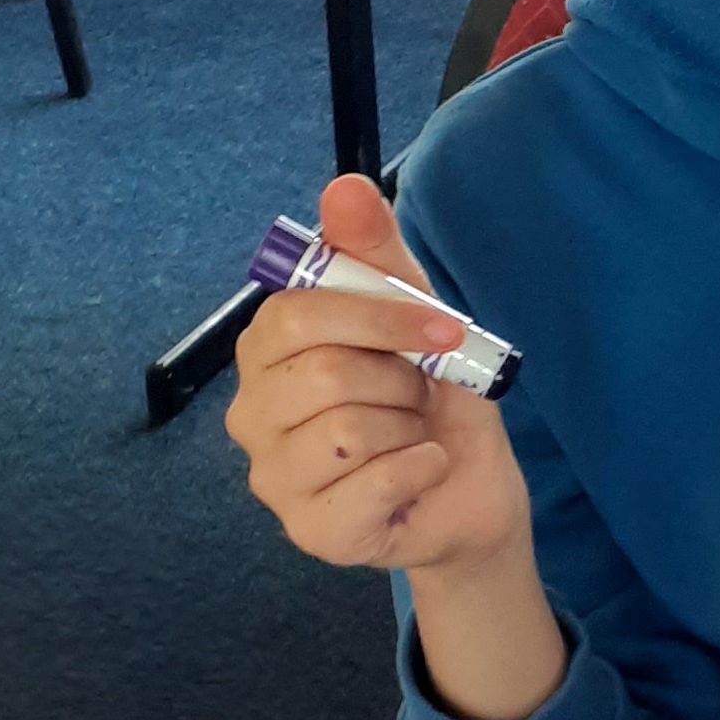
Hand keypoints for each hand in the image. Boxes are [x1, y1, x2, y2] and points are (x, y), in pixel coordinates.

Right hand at [226, 173, 531, 578]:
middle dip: (397, 381)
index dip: (378, 315)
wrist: (468, 488)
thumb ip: (374, 254)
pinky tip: (419, 473)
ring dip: (408, 429)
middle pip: (323, 374)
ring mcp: (273, 480)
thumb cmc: (428, 400)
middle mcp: (252, 416)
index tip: (441, 329)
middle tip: (415, 396)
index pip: (295, 313)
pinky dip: (420, 469)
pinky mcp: (310, 532)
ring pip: (347, 431)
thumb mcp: (413, 316)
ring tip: (410, 435)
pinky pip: (371, 483)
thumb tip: (344, 186)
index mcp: (266, 354)